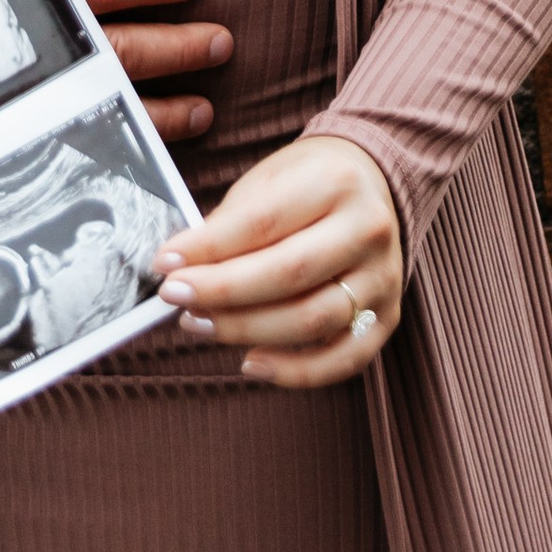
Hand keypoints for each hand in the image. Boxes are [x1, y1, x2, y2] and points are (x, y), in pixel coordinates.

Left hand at [150, 132, 404, 386]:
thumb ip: (231, 224)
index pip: (263, 223)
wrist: (372, 183)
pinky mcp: (388, 318)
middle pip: (289, 274)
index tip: (164, 263)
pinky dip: (294, 371)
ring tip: (199, 324)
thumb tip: (184, 268)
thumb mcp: (267, 180)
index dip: (209, 248)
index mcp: (335, 181)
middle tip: (175, 298)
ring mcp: (382, 278)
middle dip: (222, 293)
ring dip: (247, 330)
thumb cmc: (307, 181)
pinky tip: (250, 362)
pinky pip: (343, 359)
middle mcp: (368, 229)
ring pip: (313, 320)